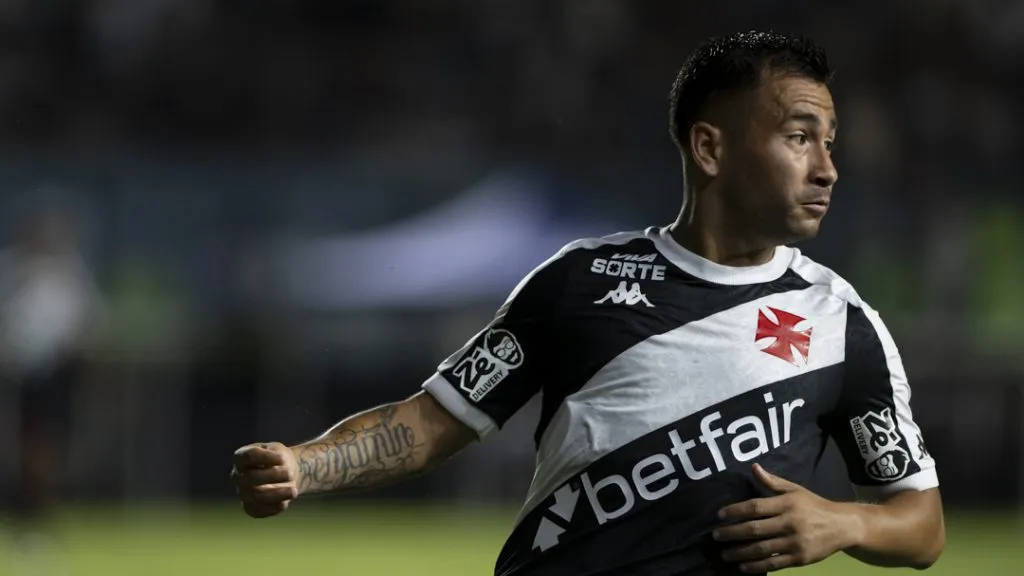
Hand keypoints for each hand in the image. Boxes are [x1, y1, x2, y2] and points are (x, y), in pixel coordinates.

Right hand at [231, 442, 299, 518]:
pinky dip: (275, 506)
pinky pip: (260, 511)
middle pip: (251, 477)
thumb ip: (276, 456)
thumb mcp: (278, 451)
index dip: (266, 457)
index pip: (248, 456)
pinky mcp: (251, 508)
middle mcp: (237, 476)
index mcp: (241, 458)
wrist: (286, 474)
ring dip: (277, 493)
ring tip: (293, 491)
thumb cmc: (278, 460)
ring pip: (256, 496)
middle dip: (273, 475)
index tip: (282, 458)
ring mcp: (242, 493)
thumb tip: (280, 465)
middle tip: (290, 474)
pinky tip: (286, 501)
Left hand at [714, 464, 859, 572]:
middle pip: (755, 529)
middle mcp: (789, 522)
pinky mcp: (800, 558)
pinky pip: (774, 564)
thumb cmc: (814, 505)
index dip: (735, 510)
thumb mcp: (795, 489)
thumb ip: (772, 482)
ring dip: (740, 552)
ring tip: (725, 554)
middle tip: (716, 536)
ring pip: (762, 549)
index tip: (720, 515)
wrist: (843, 526)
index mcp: (786, 504)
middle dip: (732, 533)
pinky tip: (743, 566)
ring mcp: (795, 542)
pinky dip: (757, 566)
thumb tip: (753, 467)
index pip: (755, 507)